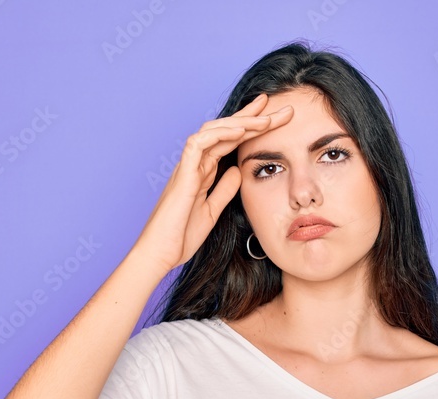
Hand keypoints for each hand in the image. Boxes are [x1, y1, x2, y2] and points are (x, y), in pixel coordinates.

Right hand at [132, 93, 292, 273]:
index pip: (229, 141)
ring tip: (266, 118)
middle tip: (277, 106)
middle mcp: (195, 164)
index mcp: (203, 171)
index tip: (272, 115)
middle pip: (225, 131)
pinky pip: (199, 144)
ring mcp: (187, 167)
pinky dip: (219, 134)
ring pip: (213, 131)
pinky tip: (239, 130)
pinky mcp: (182, 174)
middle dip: (251, 116)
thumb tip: (237, 170)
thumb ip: (224, 189)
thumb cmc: (180, 235)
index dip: (249, 126)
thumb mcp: (212, 210)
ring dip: (240, 122)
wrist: (160, 253)